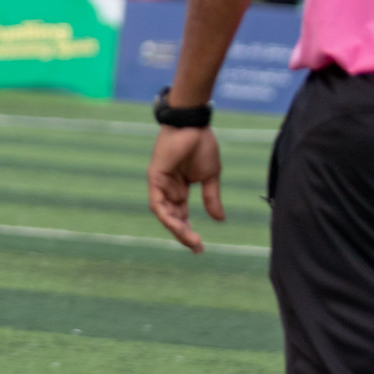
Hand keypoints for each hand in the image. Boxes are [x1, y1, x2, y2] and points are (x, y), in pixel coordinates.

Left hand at [147, 125, 224, 252]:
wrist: (194, 124)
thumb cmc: (201, 145)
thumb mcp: (210, 176)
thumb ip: (211, 198)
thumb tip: (219, 220)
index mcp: (179, 190)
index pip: (180, 216)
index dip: (189, 231)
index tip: (200, 247)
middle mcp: (167, 189)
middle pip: (172, 218)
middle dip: (183, 234)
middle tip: (197, 248)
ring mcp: (159, 184)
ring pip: (164, 214)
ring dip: (176, 228)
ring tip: (191, 240)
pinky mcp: (154, 177)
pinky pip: (158, 202)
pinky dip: (166, 215)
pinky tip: (178, 225)